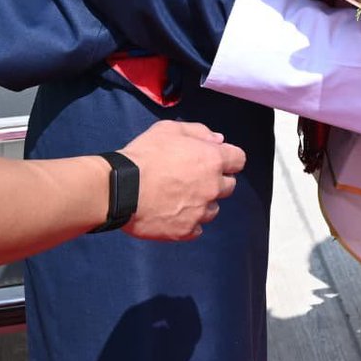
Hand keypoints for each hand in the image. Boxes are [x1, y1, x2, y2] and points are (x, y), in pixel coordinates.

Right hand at [118, 121, 245, 240]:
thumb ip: (199, 131)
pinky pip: (197, 228)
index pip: (239, 160)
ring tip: (181, 197)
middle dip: (216, 181)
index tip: (217, 160)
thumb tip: (219, 140)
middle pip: (229, 186)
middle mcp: (212, 186)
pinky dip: (189, 222)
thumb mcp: (170, 129)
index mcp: (213, 159)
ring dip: (203, 203)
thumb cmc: (145, 155)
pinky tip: (174, 213)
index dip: (229, 159)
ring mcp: (200, 211)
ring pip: (213, 209)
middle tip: (194, 178)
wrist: (121, 188)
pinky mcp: (185, 231)